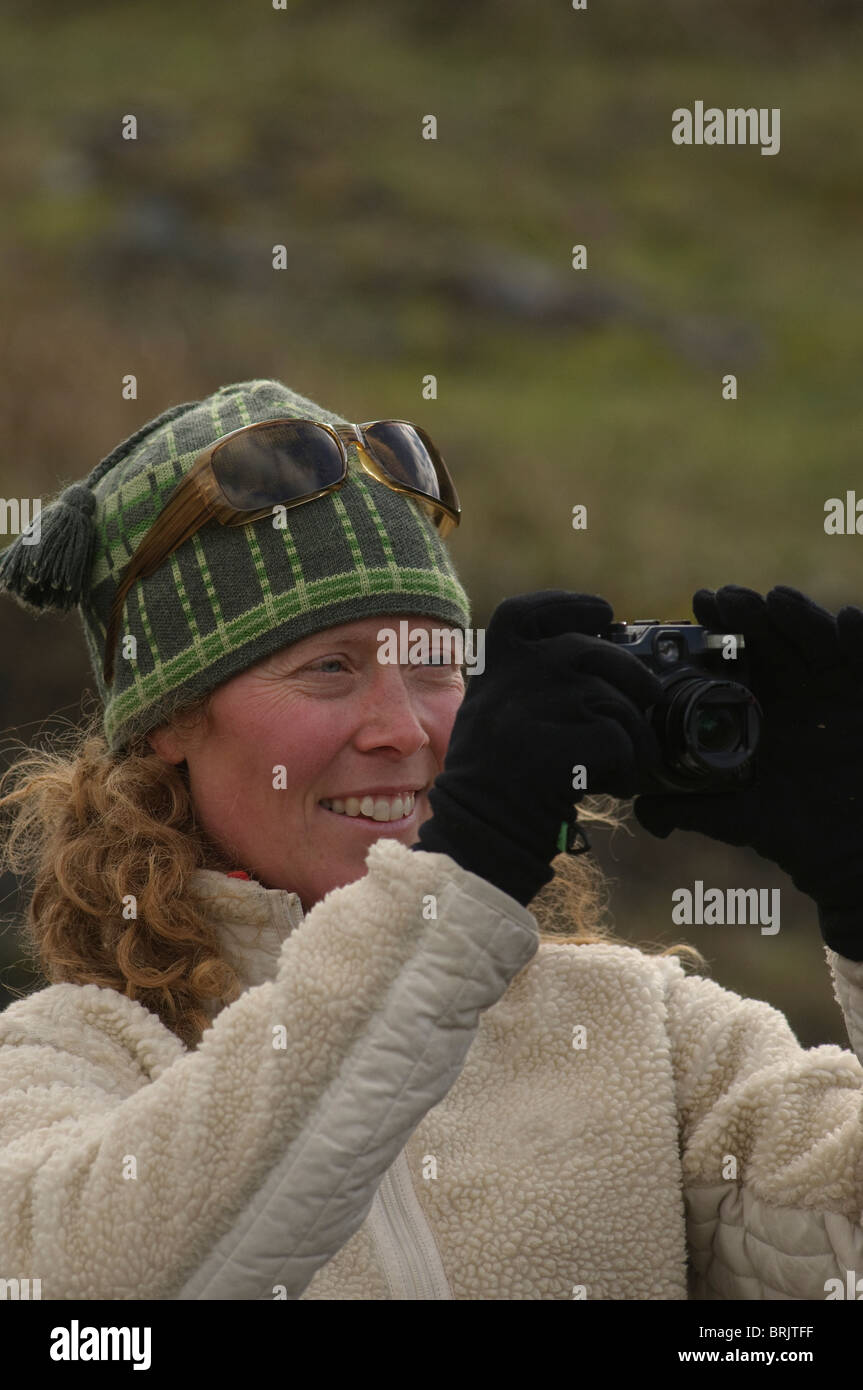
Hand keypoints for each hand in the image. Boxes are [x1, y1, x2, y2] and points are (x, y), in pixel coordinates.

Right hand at [415, 590, 663, 905]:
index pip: (531, 612)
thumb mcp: (498, 711)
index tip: (603, 613)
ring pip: (613, 702)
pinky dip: (626, 767)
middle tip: (648, 697)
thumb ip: (535, 679)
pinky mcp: (554, 748)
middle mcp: (510, 678)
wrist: (480, 833)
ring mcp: (531, 710)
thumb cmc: (498, 776)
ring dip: (634, 735)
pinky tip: (610, 786)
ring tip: (625, 763)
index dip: (572, 605)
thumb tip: (607, 654)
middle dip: (632, 673)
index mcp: (492, 665)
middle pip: (592, 651)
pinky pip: (617, 742)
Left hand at [633, 584, 862, 959]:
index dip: (718, 627)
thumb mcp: (745, 818)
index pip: (736, 654)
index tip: (699, 604)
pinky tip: (850, 622)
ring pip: (819, 639)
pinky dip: (861, 638)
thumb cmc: (803, 833)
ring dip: (799, 616)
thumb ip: (693, 809)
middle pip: (772, 636)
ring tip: (777, 600)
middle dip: (748, 613)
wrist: (856, 852)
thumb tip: (644, 813)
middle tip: (723, 599)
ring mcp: (838, 689)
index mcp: (760, 705)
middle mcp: (798, 688)